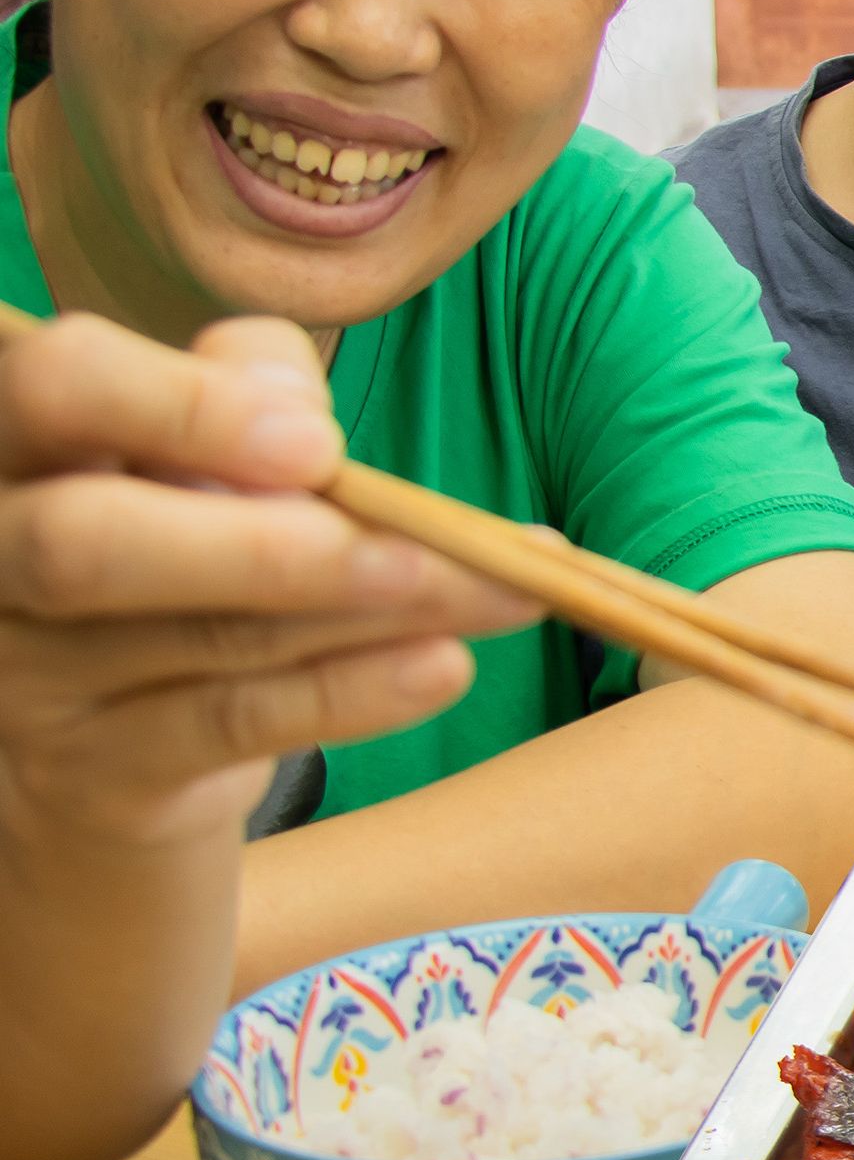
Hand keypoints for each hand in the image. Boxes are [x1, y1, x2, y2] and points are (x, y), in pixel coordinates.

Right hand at [0, 314, 535, 848]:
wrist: (126, 745)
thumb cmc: (189, 543)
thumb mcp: (216, 446)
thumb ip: (248, 387)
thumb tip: (293, 411)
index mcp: (21, 443)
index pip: (49, 390)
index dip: (174, 407)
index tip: (316, 443)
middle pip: (78, 543)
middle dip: (257, 543)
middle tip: (408, 538)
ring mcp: (32, 676)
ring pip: (202, 636)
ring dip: (369, 609)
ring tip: (501, 590)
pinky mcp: (94, 772)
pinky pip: (229, 725)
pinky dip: (350, 693)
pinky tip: (446, 664)